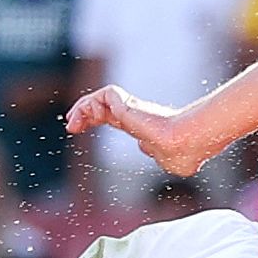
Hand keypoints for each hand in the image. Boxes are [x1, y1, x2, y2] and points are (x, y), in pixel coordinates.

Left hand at [65, 85, 199, 174]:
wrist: (186, 144)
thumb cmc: (184, 154)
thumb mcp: (171, 161)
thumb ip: (159, 157)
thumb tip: (149, 150)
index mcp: (144, 129)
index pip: (116, 119)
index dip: (97, 119)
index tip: (81, 129)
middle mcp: (137, 117)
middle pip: (104, 109)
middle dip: (85, 114)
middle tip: (71, 125)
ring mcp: (133, 109)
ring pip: (101, 99)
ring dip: (82, 109)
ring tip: (72, 124)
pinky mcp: (128, 104)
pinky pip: (104, 95)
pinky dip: (90, 104)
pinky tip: (84, 119)